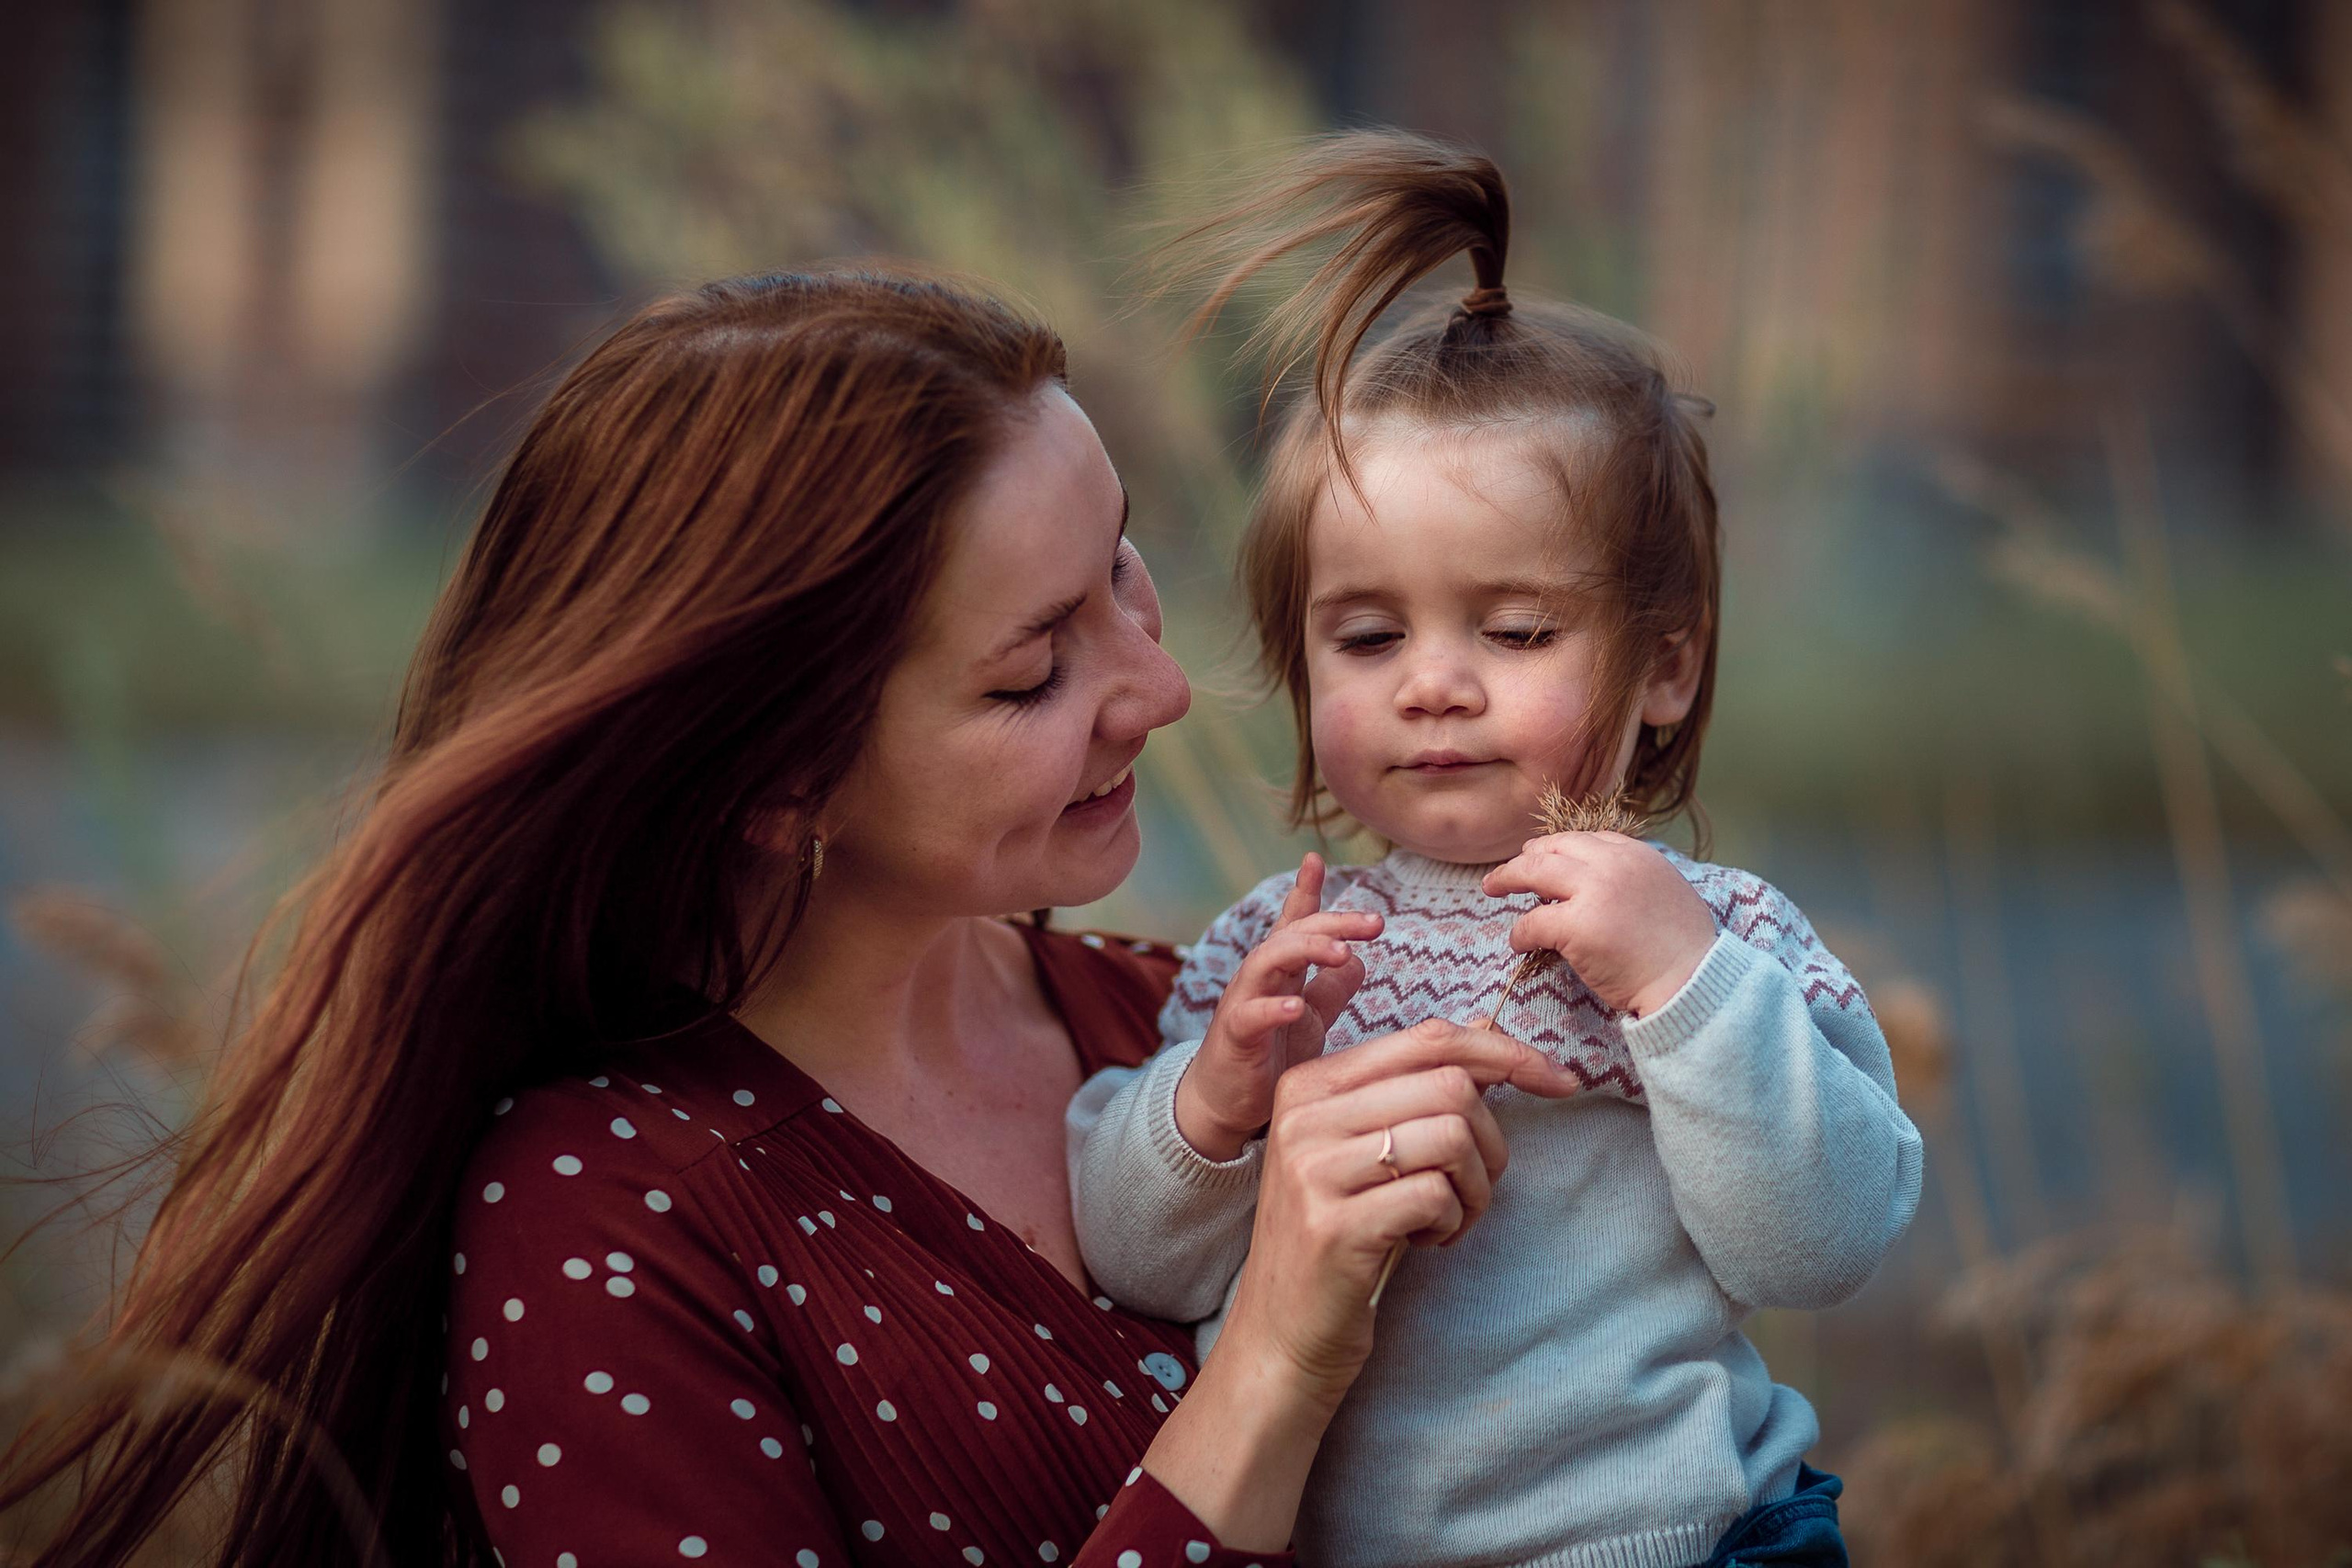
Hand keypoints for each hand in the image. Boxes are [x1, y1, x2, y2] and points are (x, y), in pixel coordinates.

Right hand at [1174, 853, 1378, 1160]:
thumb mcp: (1311, 1020)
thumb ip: (1332, 989)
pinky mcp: (1234, 1037)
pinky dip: (1272, 1008)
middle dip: (1332, 922)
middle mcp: (1260, 978)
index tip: (1316, 860)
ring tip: (1340, 952)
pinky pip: (1250, 1015)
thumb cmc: (1270, 1056)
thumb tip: (1360, 959)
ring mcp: (1243, 1003)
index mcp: (1281, 971)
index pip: (1295, 923)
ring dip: (1304, 950)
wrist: (1228, 1104)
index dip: (1305, 891)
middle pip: (1291, 934)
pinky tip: (1295, 1006)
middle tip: (1375, 923)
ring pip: (1266, 960)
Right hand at [1213, 1017, 1582, 1409]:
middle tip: (1477, 1187)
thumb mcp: (1364, 1151)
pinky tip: (1429, 1242)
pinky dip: (1454, 1222)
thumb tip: (1490, 1033)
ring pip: (1451, 1136)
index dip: (1505, 1053)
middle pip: (1449, 1085)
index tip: (1558, 1079)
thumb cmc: (1341, 1234)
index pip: (1428, 1039)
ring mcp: (1313, 1170)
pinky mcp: (1335, 1227)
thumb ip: (1415, 1091)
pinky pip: (1437, 1196)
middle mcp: (1304, 1116)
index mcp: (1310, 1083)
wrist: (1282, 1332)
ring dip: (1477, 1187)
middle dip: (1492, 1140)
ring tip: (1452, 1219)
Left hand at [1481, 831, 1719, 1017]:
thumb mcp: (1667, 893)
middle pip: (1554, 847)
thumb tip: (1596, 884)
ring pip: (1534, 871)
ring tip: (1493, 888)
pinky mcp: (1576, 926)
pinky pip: (1532, 922)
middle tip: (1506, 872)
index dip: (1559, 849)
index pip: (1588, 840)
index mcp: (1638, 855)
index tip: (1544, 858)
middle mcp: (1614, 864)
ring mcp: (1594, 892)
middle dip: (1525, 857)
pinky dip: (1520, 933)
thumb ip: (1634, 880)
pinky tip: (1520, 943)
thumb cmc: (1684, 951)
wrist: (1693, 984)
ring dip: (1508, 879)